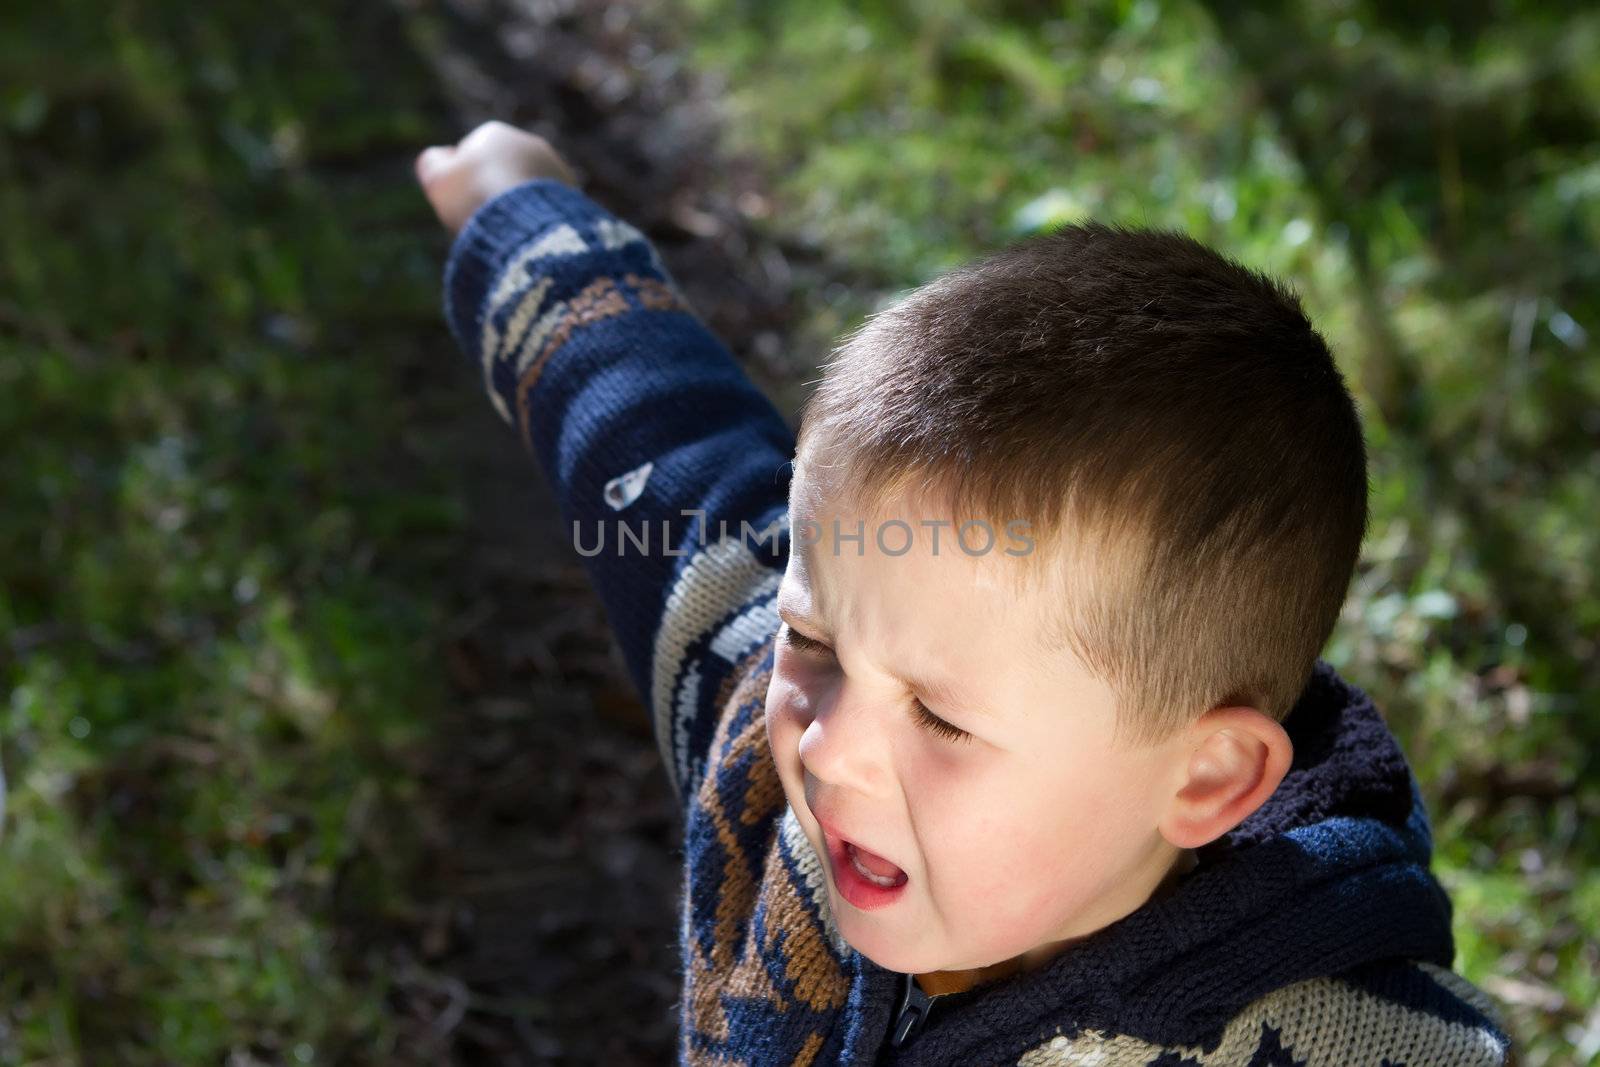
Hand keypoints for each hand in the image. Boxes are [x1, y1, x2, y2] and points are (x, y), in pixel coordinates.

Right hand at [414, 120, 579, 235]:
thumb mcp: (438, 179)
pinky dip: (537, 222)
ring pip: (527, 191)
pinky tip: (529, 237)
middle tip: (482, 222)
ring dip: (517, 208)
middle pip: (502, 172)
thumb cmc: (474, 197)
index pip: (470, 155)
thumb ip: (431, 164)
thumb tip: (438, 159)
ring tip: (507, 232)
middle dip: (492, 193)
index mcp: (494, 134)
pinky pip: (547, 210)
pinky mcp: (574, 196)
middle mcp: (530, 144)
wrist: (526, 223)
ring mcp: (555, 169)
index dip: (461, 182)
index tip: (459, 204)